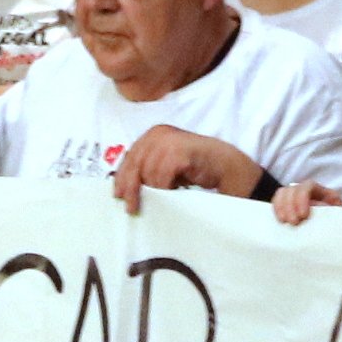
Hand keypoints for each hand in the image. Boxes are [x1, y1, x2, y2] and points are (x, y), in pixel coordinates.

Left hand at [113, 125, 261, 210]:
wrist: (224, 165)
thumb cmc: (195, 166)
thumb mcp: (166, 163)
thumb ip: (148, 167)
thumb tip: (125, 186)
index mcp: (153, 134)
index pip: (131, 156)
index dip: (122, 177)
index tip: (118, 194)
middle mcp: (158, 134)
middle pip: (135, 164)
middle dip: (132, 188)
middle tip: (131, 207)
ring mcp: (169, 141)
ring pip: (148, 173)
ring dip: (153, 190)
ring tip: (161, 198)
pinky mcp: (179, 152)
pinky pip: (162, 177)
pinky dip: (165, 189)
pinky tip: (173, 193)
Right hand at [271, 181, 341, 226]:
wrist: (338, 236)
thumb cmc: (340, 227)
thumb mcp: (339, 220)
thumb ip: (330, 213)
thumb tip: (316, 207)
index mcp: (324, 193)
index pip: (308, 186)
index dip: (302, 198)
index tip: (303, 215)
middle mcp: (309, 192)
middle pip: (292, 188)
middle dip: (289, 205)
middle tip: (293, 222)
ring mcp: (298, 198)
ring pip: (282, 193)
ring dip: (280, 207)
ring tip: (284, 222)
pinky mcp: (290, 208)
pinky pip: (277, 203)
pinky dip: (276, 210)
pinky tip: (280, 220)